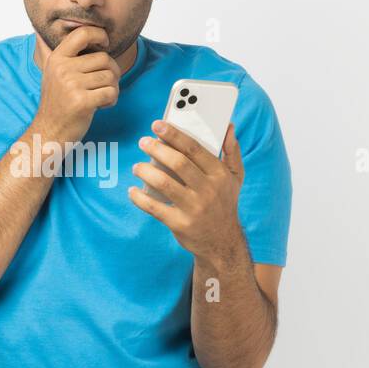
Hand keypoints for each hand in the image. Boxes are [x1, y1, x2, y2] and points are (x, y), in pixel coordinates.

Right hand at [32, 25, 120, 143]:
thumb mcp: (51, 73)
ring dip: (113, 87)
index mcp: (57, 58)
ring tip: (101, 96)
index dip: (99, 35)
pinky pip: (111, 92)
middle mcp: (62, 69)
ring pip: (110, 76)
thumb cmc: (57, 103)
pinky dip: (112, 100)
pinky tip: (102, 105)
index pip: (82, 33)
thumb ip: (59, 54)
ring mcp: (71, 85)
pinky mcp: (82, 102)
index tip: (105, 45)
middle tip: (104, 84)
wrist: (49, 131)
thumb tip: (42, 33)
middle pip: (104, 58)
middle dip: (112, 71)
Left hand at [129, 120, 247, 266]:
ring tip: (137, 167)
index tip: (157, 125)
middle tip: (143, 142)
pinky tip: (132, 190)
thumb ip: (232, 151)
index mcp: (219, 175)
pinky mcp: (180, 224)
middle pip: (178, 163)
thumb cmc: (224, 203)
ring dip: (145, 171)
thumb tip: (229, 127)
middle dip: (156, 149)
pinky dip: (139, 198)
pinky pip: (154, 208)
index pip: (194, 148)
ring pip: (164, 183)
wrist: (222, 242)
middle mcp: (208, 190)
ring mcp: (194, 208)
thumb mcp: (235, 177)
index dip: (174, 135)